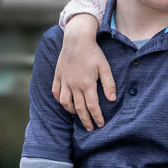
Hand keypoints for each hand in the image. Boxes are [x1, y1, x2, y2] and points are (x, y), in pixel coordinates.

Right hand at [52, 14, 116, 130]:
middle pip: (79, 108)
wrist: (77, 39)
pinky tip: (65, 104)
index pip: (92, 106)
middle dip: (86, 120)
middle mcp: (74, 85)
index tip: (100, 125)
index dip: (97, 117)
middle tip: (90, 129)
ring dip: (72, 112)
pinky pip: (56, 92)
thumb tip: (112, 100)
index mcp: (87, 84)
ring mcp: (64, 81)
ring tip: (79, 116)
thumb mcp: (105, 67)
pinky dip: (60, 100)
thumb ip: (109, 84)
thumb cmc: (93, 52)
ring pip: (65, 103)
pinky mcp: (58, 76)